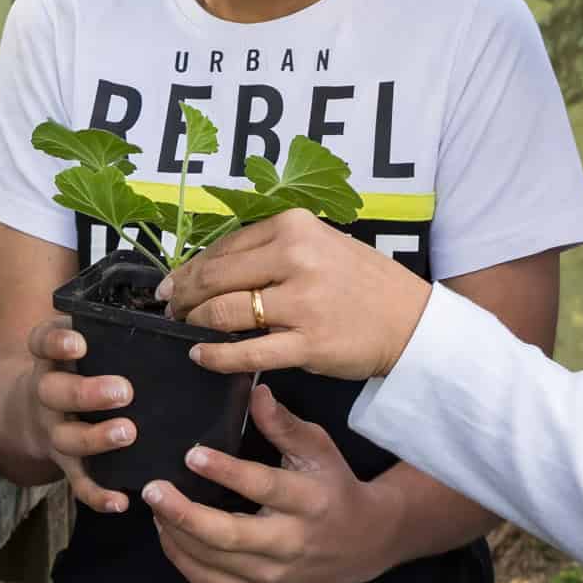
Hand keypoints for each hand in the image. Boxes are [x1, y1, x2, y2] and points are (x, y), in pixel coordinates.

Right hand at [23, 316, 136, 514]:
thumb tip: (179, 315)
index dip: (57, 344)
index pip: (42, 343)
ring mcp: (54, 430)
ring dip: (96, 438)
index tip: (80, 342)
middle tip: (124, 391)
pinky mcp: (66, 463)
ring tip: (128, 433)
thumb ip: (111, 329)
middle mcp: (47, 393)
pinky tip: (122, 501)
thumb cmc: (77, 367)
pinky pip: (78, 483)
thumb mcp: (81, 342)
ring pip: (67, 438)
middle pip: (55, 392)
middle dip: (88, 393)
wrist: (30, 410)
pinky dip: (97, 495)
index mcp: (50, 358)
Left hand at [141, 382, 388, 582]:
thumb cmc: (333, 486)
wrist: (362, 544)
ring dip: (176, 534)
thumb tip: (255, 392)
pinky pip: (211, 582)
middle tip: (152, 490)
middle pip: (229, 535)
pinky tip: (168, 532)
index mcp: (308, 501)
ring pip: (213, 561)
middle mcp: (291, 543)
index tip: (191, 454)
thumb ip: (284, 424)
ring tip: (154, 505)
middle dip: (184, 514)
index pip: (262, 487)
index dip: (225, 472)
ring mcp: (274, 576)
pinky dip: (183, 558)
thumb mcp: (318, 448)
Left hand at [158, 210, 431, 380]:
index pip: (224, 247)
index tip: (173, 283)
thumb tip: (209, 268)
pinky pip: (247, 352)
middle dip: (183, 296)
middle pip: (216, 278)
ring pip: (225, 313)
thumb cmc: (362, 283)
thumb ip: (271, 250)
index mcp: (294, 227)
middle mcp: (296, 258)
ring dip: (194, 323)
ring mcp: (302, 302)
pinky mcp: (308, 343)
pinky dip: (216, 355)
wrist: (412, 321)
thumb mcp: (319, 246)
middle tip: (170, 309)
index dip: (190, 268)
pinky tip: (200, 355)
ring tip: (185, 329)